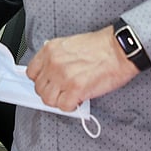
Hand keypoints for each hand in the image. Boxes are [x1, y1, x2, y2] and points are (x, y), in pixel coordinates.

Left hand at [26, 26, 140, 111]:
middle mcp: (53, 63)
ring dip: (60, 101)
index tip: (49, 83)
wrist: (119, 49)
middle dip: (51, 92)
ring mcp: (63, 77)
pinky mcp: (76, 89)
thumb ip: (56, 57)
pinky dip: (71, 106)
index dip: (41, 81)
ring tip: (71, 96)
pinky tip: (79, 99)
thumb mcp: (69, 44)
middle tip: (63, 91)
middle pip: (39, 89)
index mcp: (50, 50)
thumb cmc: (100, 46)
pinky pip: (64, 107)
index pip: (31, 73)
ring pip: (49, 100)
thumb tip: (49, 73)